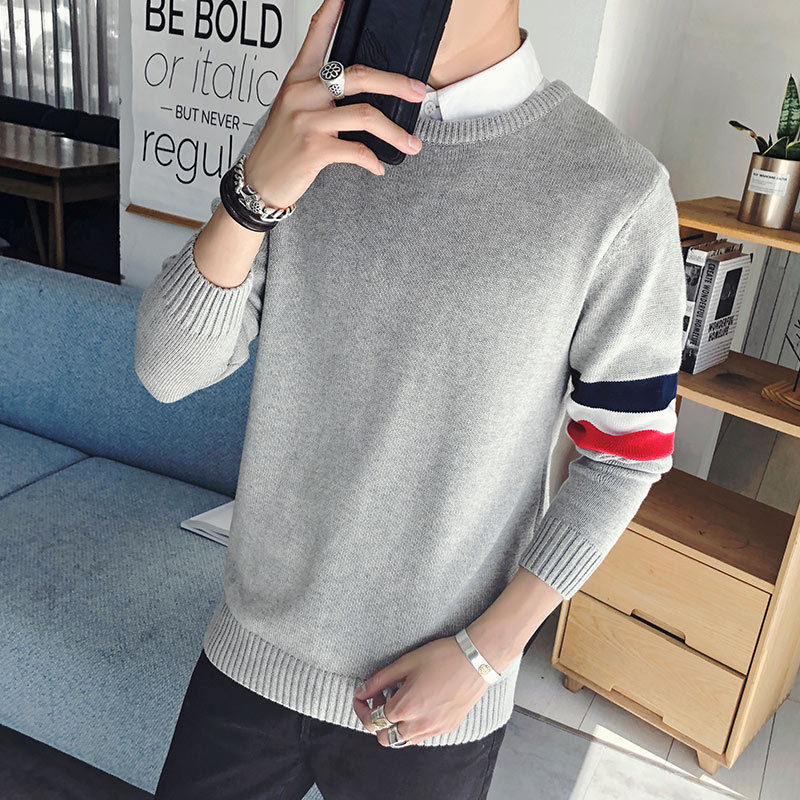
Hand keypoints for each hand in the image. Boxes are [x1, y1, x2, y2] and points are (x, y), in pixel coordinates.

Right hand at [244, 0, 427, 208]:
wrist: (260, 181)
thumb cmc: (281, 147)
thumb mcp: (294, 111)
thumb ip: (322, 96)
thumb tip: (363, 96)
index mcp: (299, 80)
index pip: (318, 35)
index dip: (333, 11)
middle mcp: (303, 94)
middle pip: (359, 76)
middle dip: (396, 84)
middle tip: (418, 92)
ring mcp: (308, 121)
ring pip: (366, 116)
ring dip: (395, 133)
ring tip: (411, 144)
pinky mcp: (314, 149)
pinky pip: (357, 151)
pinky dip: (373, 161)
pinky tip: (378, 167)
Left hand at [352, 635, 491, 746]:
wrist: (476, 660)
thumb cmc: (442, 657)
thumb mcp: (406, 662)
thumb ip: (380, 679)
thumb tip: (362, 691)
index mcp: (406, 707)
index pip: (373, 720)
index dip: (362, 708)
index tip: (362, 697)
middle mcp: (419, 725)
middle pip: (384, 738)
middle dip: (376, 722)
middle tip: (382, 699)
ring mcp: (434, 729)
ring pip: (403, 741)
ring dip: (394, 726)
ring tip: (400, 701)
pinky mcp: (447, 728)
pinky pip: (420, 737)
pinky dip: (411, 727)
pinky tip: (417, 705)